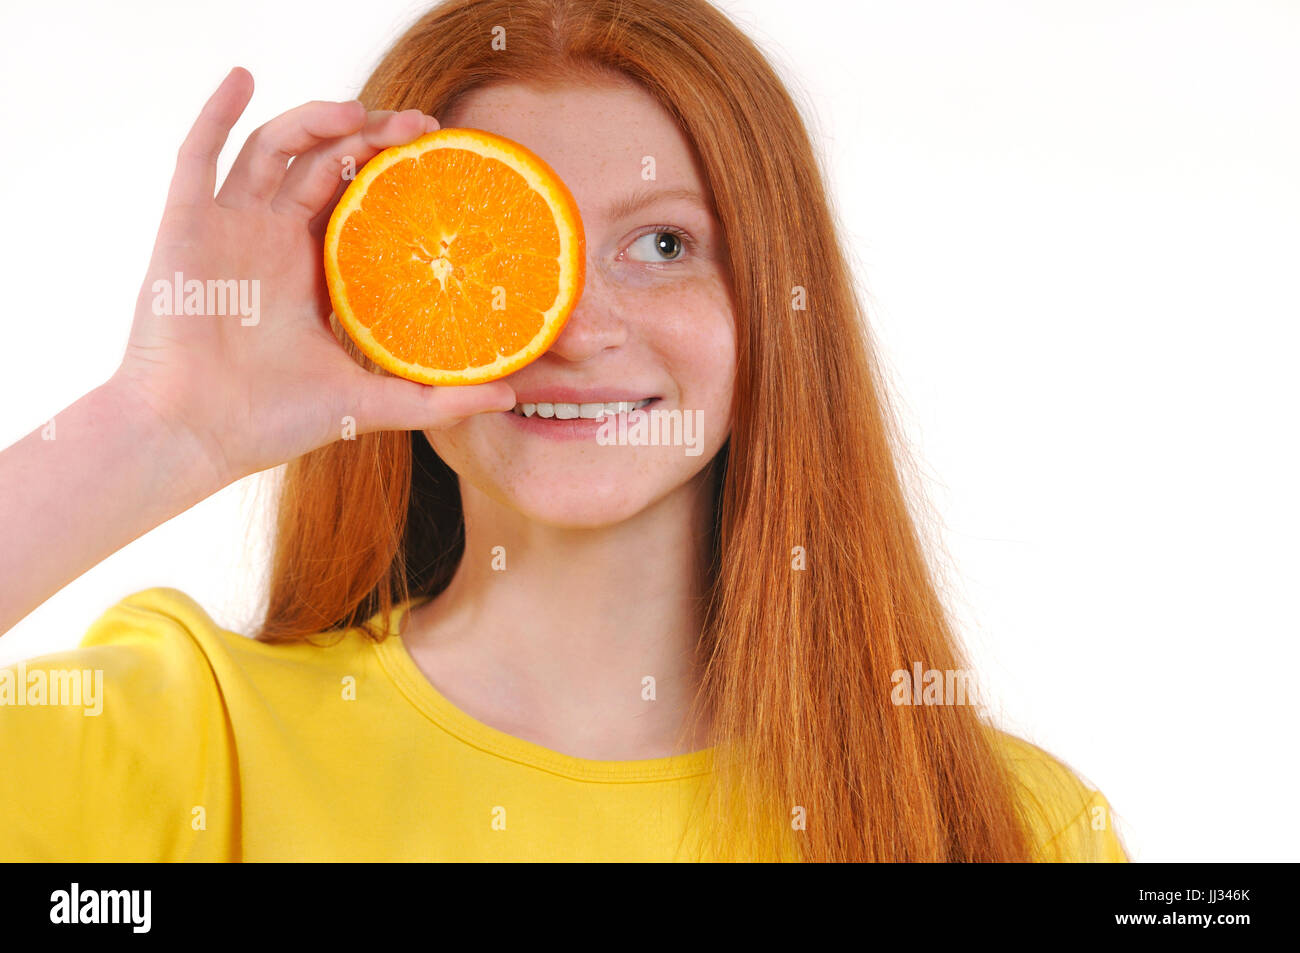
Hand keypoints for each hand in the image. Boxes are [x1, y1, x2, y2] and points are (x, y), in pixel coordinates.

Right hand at [114, 66, 514, 487]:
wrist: (196, 437)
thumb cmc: (275, 422)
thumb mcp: (372, 403)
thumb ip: (439, 398)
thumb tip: (511, 397)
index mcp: (316, 270)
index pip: (361, 199)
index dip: (395, 170)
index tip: (441, 155)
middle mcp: (274, 239)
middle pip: (325, 162)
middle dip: (372, 136)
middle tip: (421, 129)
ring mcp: (230, 228)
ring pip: (273, 149)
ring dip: (315, 121)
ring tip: (361, 116)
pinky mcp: (186, 226)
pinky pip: (197, 154)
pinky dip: (215, 111)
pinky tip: (242, 79)